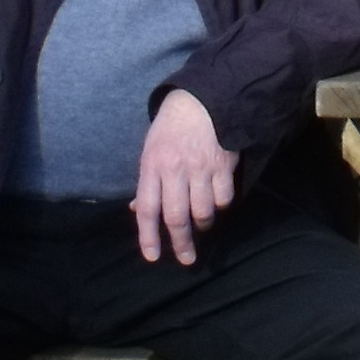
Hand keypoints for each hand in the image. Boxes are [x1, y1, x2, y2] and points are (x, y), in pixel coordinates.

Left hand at [132, 88, 237, 264]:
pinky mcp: (223, 165)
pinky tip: (216, 200)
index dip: (148, 236)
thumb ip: (146, 181)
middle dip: (180, 242)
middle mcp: (175, 170)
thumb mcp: (150, 150)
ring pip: (202, 211)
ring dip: (202, 224)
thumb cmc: (171, 128)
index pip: (146, 208)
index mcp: (152, 166)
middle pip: (176, 217)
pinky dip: (220, 205)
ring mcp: (201, 168)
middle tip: (186, 259)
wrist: (202, 100)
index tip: (152, 257)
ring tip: (201, 223)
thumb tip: (136, 209)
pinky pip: (224, 198)